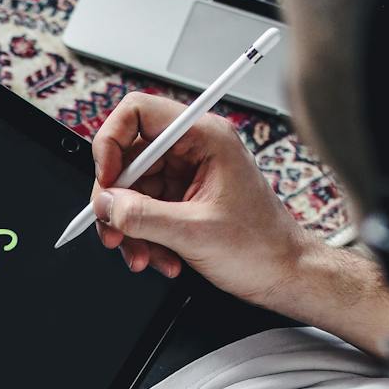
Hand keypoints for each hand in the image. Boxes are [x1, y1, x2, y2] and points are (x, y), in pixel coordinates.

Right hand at [89, 91, 316, 310]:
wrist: (283, 275)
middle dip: (117, 201)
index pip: (138, 113)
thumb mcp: (194, 232)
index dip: (111, 143)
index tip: (107, 181)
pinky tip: (160, 257)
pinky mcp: (183, 199)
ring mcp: (188, 174)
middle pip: (128, 158)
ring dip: (130, 228)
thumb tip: (106, 204)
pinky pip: (144, 210)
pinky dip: (143, 237)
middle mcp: (194, 149)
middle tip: (113, 231)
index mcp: (205, 137)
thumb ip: (142, 216)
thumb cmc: (261, 247)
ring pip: (132, 190)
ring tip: (144, 256)